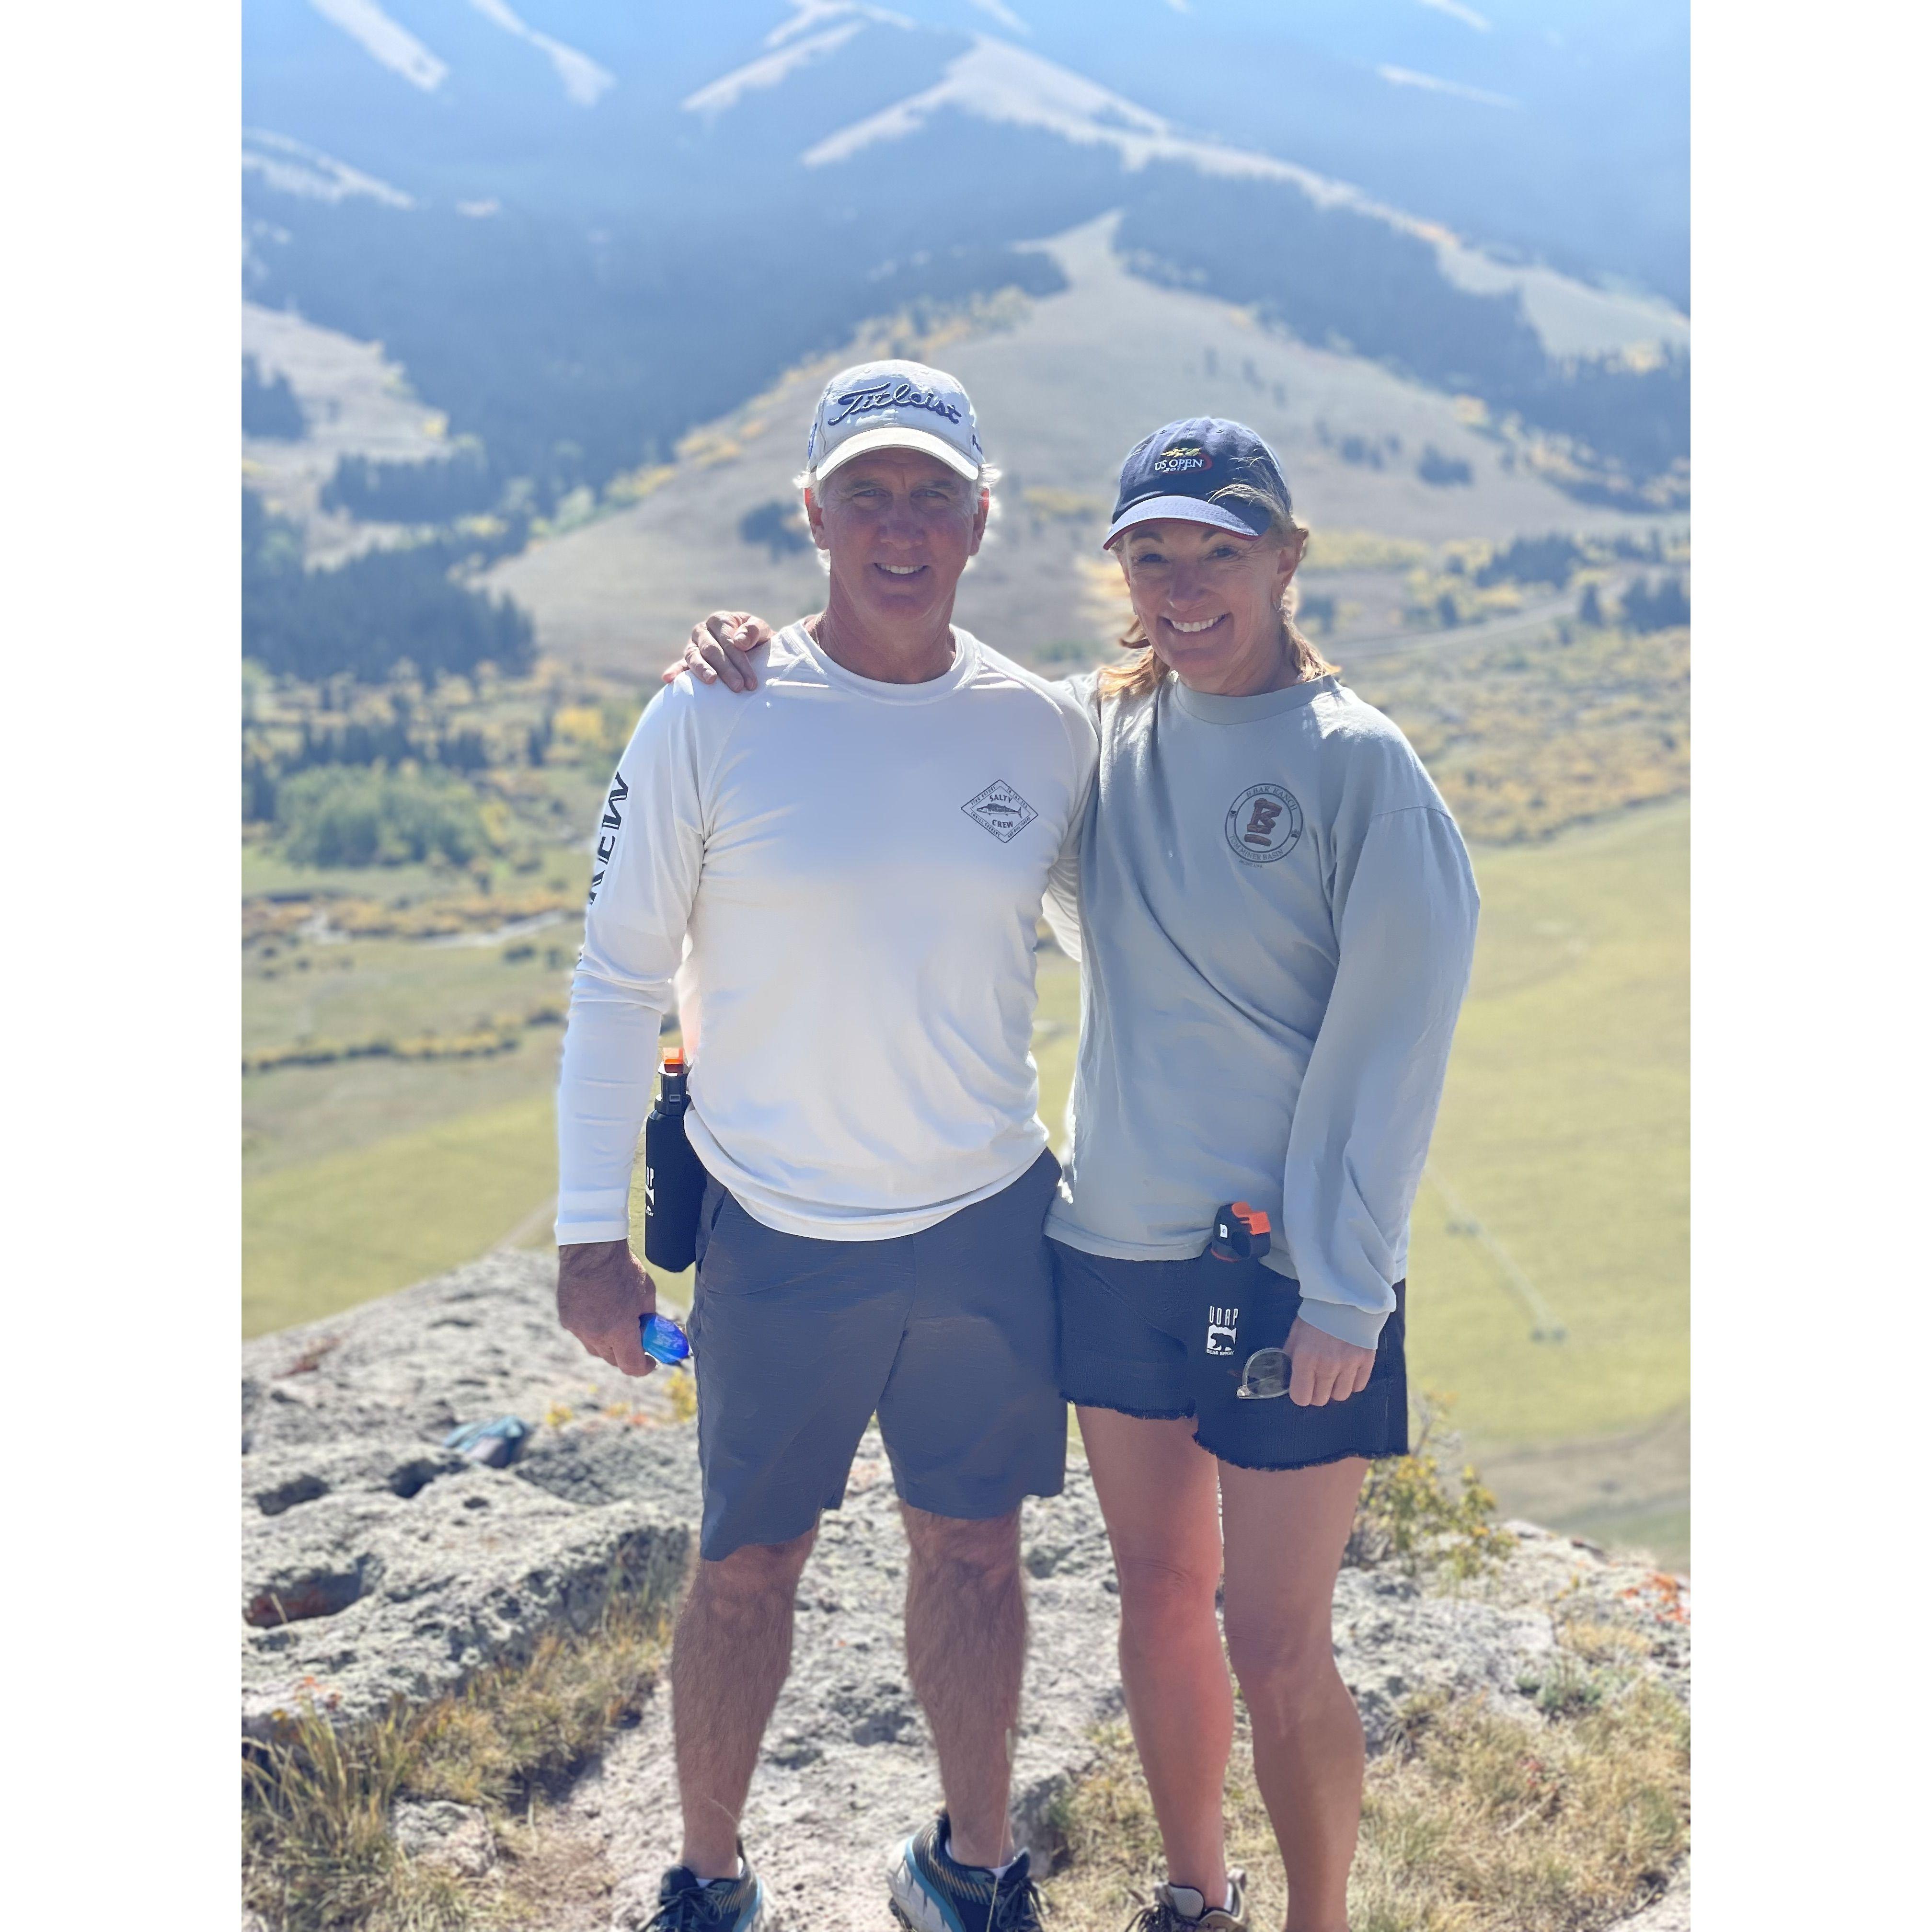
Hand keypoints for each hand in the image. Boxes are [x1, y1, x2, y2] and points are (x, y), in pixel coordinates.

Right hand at [556, 1241, 656, 1376]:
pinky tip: (599, 1311)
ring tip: (616, 1322)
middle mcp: (596, 1334)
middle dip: (626, 1354)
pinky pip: (582, 1333)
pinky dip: (593, 1329)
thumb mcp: (646, 1294)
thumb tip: (653, 1332)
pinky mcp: (566, 1319)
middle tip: (636, 1342)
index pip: (631, 1366)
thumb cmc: (623, 1268)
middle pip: (612, 1359)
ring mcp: (578, 1328)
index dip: (643, 1367)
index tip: (651, 1361)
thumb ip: (649, 1318)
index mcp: (619, 1330)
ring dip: (608, 1343)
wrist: (590, 1248)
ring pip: (595, 1348)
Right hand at [660, 611, 774, 691]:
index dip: (740, 661)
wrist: (752, 649)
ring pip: (694, 656)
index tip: (750, 681)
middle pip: (712, 650)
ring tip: (711, 681)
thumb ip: (754, 631)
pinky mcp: (687, 659)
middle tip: (738, 687)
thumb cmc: (756, 640)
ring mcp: (693, 645)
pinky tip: (668, 679)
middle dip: (726, 670)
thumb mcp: (761, 631)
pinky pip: (680, 665)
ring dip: (702, 670)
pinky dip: (674, 671)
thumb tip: (739, 641)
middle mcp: (703, 631)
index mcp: (719, 620)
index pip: (728, 641)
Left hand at [1285, 1316, 1375, 1406]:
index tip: (1302, 1386)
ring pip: (1341, 1396)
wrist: (1345, 1298)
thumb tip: (1288, 1375)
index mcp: (1305, 1359)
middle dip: (1317, 1392)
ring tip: (1334, 1375)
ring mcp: (1348, 1365)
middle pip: (1321, 1400)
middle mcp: (1327, 1366)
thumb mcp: (1295, 1334)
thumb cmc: (1316, 1315)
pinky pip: (1358, 1386)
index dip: (1300, 1394)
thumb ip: (1291, 1356)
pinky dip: (1352, 1382)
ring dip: (1335, 1388)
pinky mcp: (1366, 1361)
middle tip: (1317, 1380)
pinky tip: (1348, 1370)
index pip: (1301, 1397)